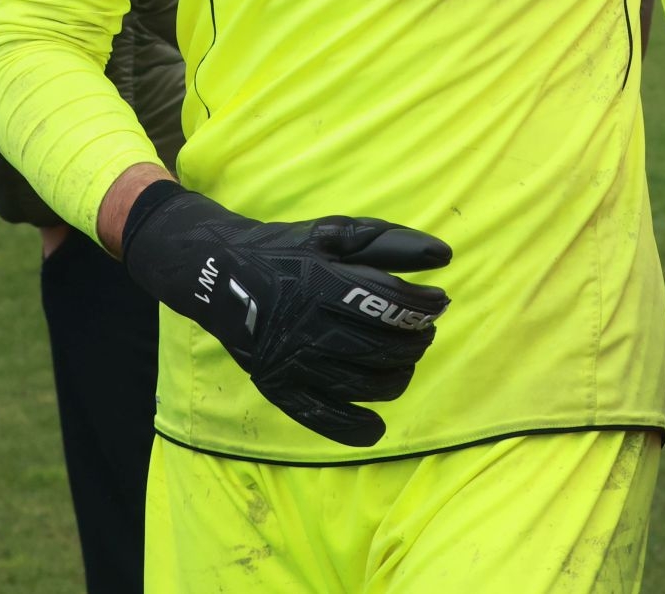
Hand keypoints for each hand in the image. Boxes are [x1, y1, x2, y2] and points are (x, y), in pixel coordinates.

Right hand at [120, 182, 451, 447]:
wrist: (221, 277)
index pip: (392, 305)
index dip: (425, 306)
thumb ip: (390, 243)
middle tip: (422, 332)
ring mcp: (294, 365)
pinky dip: (354, 429)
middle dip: (416, 341)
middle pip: (382, 348)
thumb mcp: (337, 234)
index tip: (438, 302)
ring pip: (363, 385)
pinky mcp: (280, 390)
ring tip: (403, 361)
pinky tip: (376, 426)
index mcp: (325, 284)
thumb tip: (443, 256)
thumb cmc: (289, 251)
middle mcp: (310, 328)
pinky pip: (322, 418)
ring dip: (397, 377)